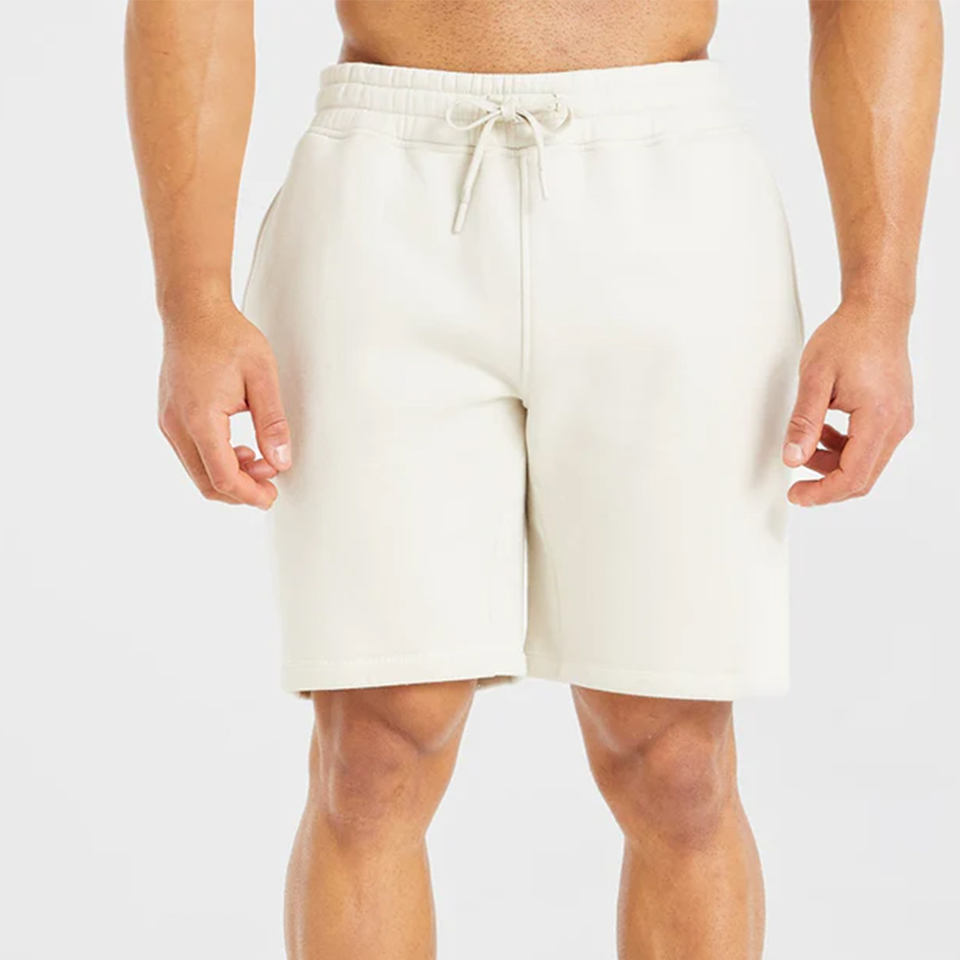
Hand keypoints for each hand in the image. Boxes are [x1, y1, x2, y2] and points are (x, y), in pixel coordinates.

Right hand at [158, 299, 291, 508]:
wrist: (194, 311)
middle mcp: (176, 425)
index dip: (250, 495)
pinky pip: (191, 454)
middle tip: (271, 480)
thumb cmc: (227, 336)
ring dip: (229, 476)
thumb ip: (273, 422)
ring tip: (260, 460)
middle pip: (206, 483)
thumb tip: (281, 461)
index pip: (223, 477)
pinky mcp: (169, 417)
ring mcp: (168, 422)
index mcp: (200, 418)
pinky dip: (216, 461)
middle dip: (241, 490)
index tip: (272, 496)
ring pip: (197, 472)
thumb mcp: (263, 377)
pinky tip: (240, 449)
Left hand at [782, 299, 913, 505]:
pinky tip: (822, 432)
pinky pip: (870, 446)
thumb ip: (803, 422)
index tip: (796, 495)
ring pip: (866, 464)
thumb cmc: (848, 337)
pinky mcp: (894, 414)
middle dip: (827, 485)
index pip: (853, 476)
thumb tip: (791, 458)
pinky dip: (843, 449)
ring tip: (805, 444)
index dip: (822, 493)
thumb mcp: (814, 378)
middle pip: (863, 478)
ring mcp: (899, 420)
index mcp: (878, 418)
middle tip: (796, 485)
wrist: (876, 312)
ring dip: (832, 465)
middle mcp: (896, 424)